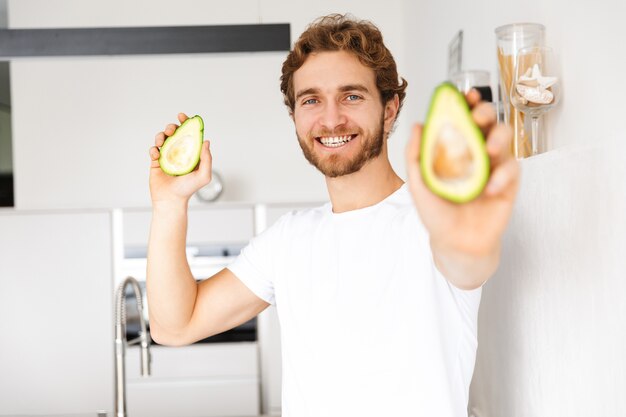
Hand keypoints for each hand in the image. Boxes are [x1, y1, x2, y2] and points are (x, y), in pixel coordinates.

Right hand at [149, 113, 212, 204]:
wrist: (171, 200)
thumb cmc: (188, 190)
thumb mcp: (203, 175)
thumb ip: (207, 159)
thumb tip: (206, 141)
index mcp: (191, 153)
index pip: (189, 134)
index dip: (186, 123)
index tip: (183, 116)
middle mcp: (179, 153)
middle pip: (174, 133)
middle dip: (171, 127)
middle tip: (171, 130)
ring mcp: (167, 157)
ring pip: (162, 139)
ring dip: (161, 136)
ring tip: (162, 143)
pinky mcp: (156, 162)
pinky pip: (153, 150)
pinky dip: (153, 149)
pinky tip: (156, 156)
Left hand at [405, 89, 519, 258]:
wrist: (454, 243)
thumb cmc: (437, 213)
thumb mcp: (419, 183)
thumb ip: (416, 154)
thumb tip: (417, 124)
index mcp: (456, 148)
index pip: (463, 118)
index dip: (467, 102)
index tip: (464, 94)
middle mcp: (477, 152)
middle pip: (488, 120)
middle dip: (485, 112)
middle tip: (477, 117)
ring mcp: (495, 166)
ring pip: (505, 138)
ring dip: (499, 138)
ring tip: (489, 150)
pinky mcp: (509, 183)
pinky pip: (513, 169)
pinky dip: (503, 175)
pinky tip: (490, 188)